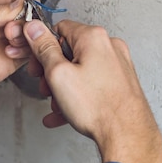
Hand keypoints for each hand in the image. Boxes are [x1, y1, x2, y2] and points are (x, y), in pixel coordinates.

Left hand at [0, 0, 32, 120]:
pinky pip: (27, 54)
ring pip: (29, 34)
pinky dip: (26, 53)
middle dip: (25, 20)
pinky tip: (9, 54)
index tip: (28, 7)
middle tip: (11, 30)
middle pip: (26, 14)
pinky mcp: (6, 62)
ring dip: (25, 37)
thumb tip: (20, 3)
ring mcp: (1, 42)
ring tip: (9, 43)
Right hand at [21, 19, 161, 162]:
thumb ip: (43, 48)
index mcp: (93, 37)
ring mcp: (117, 65)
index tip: (36, 63)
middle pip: (69, 51)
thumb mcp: (58, 74)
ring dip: (64, 87)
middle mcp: (109, 47)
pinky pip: (91, 84)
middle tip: (45, 86)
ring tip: (58, 104)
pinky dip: (77, 96)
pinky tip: (65, 114)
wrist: (127, 134)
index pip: (58, 29)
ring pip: (80, 70)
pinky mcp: (120, 82)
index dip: (42, 47)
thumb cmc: (98, 107)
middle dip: (52, 71)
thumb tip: (34, 28)